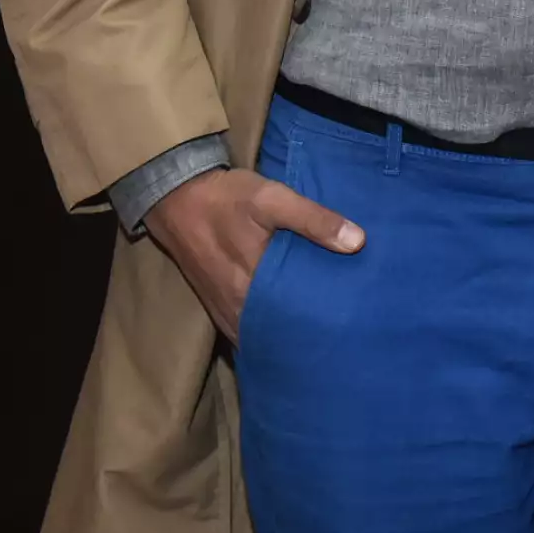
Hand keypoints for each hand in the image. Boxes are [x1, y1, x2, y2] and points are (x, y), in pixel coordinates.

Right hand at [146, 166, 364, 343]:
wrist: (175, 196)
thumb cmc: (227, 198)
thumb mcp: (272, 198)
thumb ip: (313, 220)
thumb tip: (358, 242)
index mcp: (253, 287)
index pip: (297, 321)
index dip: (324, 327)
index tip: (353, 327)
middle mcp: (237, 308)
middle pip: (280, 334)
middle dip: (308, 336)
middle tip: (343, 334)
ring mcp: (224, 310)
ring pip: (261, 336)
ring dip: (285, 337)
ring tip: (320, 336)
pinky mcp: (215, 304)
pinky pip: (244, 330)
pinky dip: (264, 333)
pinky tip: (285, 329)